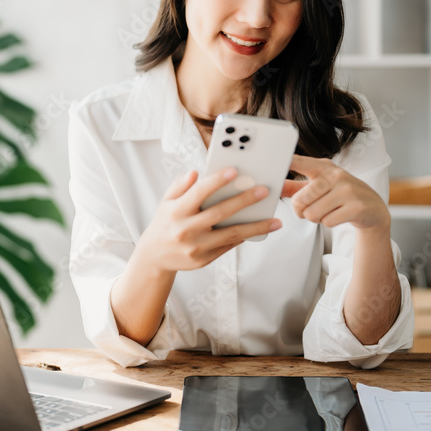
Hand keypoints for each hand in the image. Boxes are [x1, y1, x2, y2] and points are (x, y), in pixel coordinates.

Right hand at [133, 168, 282, 273]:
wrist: (154, 256)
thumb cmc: (165, 223)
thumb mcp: (166, 202)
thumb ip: (180, 186)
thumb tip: (196, 173)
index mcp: (176, 211)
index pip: (198, 193)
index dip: (216, 181)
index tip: (234, 171)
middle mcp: (186, 230)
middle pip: (220, 213)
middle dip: (244, 201)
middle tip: (264, 191)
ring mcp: (196, 247)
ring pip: (231, 234)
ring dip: (256, 227)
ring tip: (275, 221)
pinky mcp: (204, 260)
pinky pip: (228, 246)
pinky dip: (244, 237)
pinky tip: (258, 229)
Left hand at [281, 155, 389, 229]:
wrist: (372, 208)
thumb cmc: (340, 195)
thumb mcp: (318, 186)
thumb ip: (295, 187)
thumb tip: (274, 186)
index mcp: (323, 167)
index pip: (301, 162)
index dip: (289, 161)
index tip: (277, 156)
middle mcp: (335, 175)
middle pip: (300, 200)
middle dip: (302, 210)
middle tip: (313, 207)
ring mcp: (347, 190)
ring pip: (312, 214)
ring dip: (316, 218)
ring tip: (328, 210)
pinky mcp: (356, 206)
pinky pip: (327, 222)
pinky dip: (328, 223)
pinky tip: (338, 215)